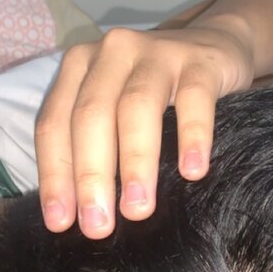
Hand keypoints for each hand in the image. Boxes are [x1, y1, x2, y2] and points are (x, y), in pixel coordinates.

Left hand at [35, 23, 253, 237]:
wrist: (217, 45)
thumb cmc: (160, 92)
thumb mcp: (118, 107)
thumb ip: (97, 143)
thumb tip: (85, 215)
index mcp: (80, 67)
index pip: (55, 124)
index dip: (55, 175)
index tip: (61, 223)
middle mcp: (112, 53)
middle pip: (91, 116)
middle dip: (91, 176)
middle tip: (98, 226)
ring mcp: (157, 52)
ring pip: (137, 107)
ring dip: (135, 162)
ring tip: (138, 209)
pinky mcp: (200, 62)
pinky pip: (194, 100)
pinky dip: (192, 137)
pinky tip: (193, 172)